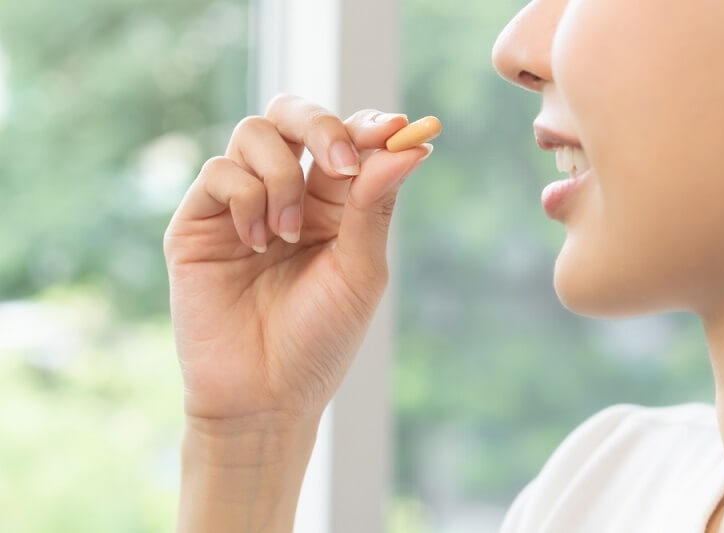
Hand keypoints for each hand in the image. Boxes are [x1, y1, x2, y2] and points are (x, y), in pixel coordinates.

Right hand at [164, 95, 430, 425]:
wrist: (263, 396)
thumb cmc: (320, 340)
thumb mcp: (360, 272)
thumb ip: (376, 206)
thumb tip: (412, 145)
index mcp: (332, 206)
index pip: (345, 139)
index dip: (367, 125)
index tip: (394, 129)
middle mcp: (286, 195)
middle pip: (293, 115)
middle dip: (320, 124)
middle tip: (341, 162)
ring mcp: (240, 204)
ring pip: (254, 134)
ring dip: (281, 178)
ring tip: (286, 235)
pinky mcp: (198, 221)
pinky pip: (219, 172)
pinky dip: (245, 199)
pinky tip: (256, 244)